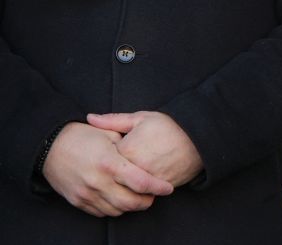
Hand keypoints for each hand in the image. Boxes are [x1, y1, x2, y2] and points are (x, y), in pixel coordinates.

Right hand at [41, 121, 173, 216]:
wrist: (49, 148)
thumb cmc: (81, 136)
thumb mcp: (107, 133)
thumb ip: (128, 143)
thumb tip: (146, 152)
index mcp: (109, 162)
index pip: (141, 182)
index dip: (158, 187)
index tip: (168, 188)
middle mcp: (98, 181)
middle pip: (130, 202)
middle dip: (147, 201)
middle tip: (154, 196)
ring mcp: (86, 194)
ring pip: (116, 210)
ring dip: (130, 207)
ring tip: (138, 197)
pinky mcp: (78, 201)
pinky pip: (100, 212)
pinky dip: (114, 208)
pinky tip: (119, 199)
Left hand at [87, 111, 203, 187]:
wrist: (199, 138)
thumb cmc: (170, 125)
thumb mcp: (141, 118)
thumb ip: (113, 120)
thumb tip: (89, 118)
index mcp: (126, 150)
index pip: (104, 160)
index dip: (105, 157)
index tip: (109, 152)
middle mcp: (134, 167)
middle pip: (113, 178)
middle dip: (112, 174)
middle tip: (118, 167)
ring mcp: (147, 180)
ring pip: (126, 189)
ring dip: (124, 185)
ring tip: (128, 175)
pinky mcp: (158, 188)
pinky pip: (142, 194)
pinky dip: (139, 191)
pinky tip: (140, 182)